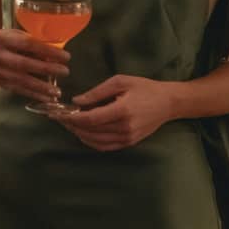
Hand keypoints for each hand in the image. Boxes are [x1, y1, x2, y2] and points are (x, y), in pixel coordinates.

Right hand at [0, 29, 69, 104]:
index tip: (66, 56)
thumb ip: (32, 42)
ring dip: (41, 87)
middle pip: (24, 63)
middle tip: (65, 71)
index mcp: (2, 38)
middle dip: (46, 69)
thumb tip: (56, 53)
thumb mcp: (14, 35)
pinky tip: (47, 98)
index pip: (28, 44)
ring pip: (20, 80)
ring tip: (58, 91)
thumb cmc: (4, 42)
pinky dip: (34, 94)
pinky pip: (18, 90)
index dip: (48, 50)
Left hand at [49, 75, 176, 151]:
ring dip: (80, 134)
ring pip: (96, 141)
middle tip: (60, 119)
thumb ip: (97, 92)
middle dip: (73, 126)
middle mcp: (124, 127)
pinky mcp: (130, 143)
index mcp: (122, 110)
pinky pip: (105, 147)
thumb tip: (76, 101)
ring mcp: (128, 138)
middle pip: (91, 131)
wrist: (168, 102)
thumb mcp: (120, 82)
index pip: (90, 119)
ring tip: (69, 125)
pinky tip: (83, 134)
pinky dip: (91, 142)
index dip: (72, 118)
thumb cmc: (144, 88)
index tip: (60, 113)